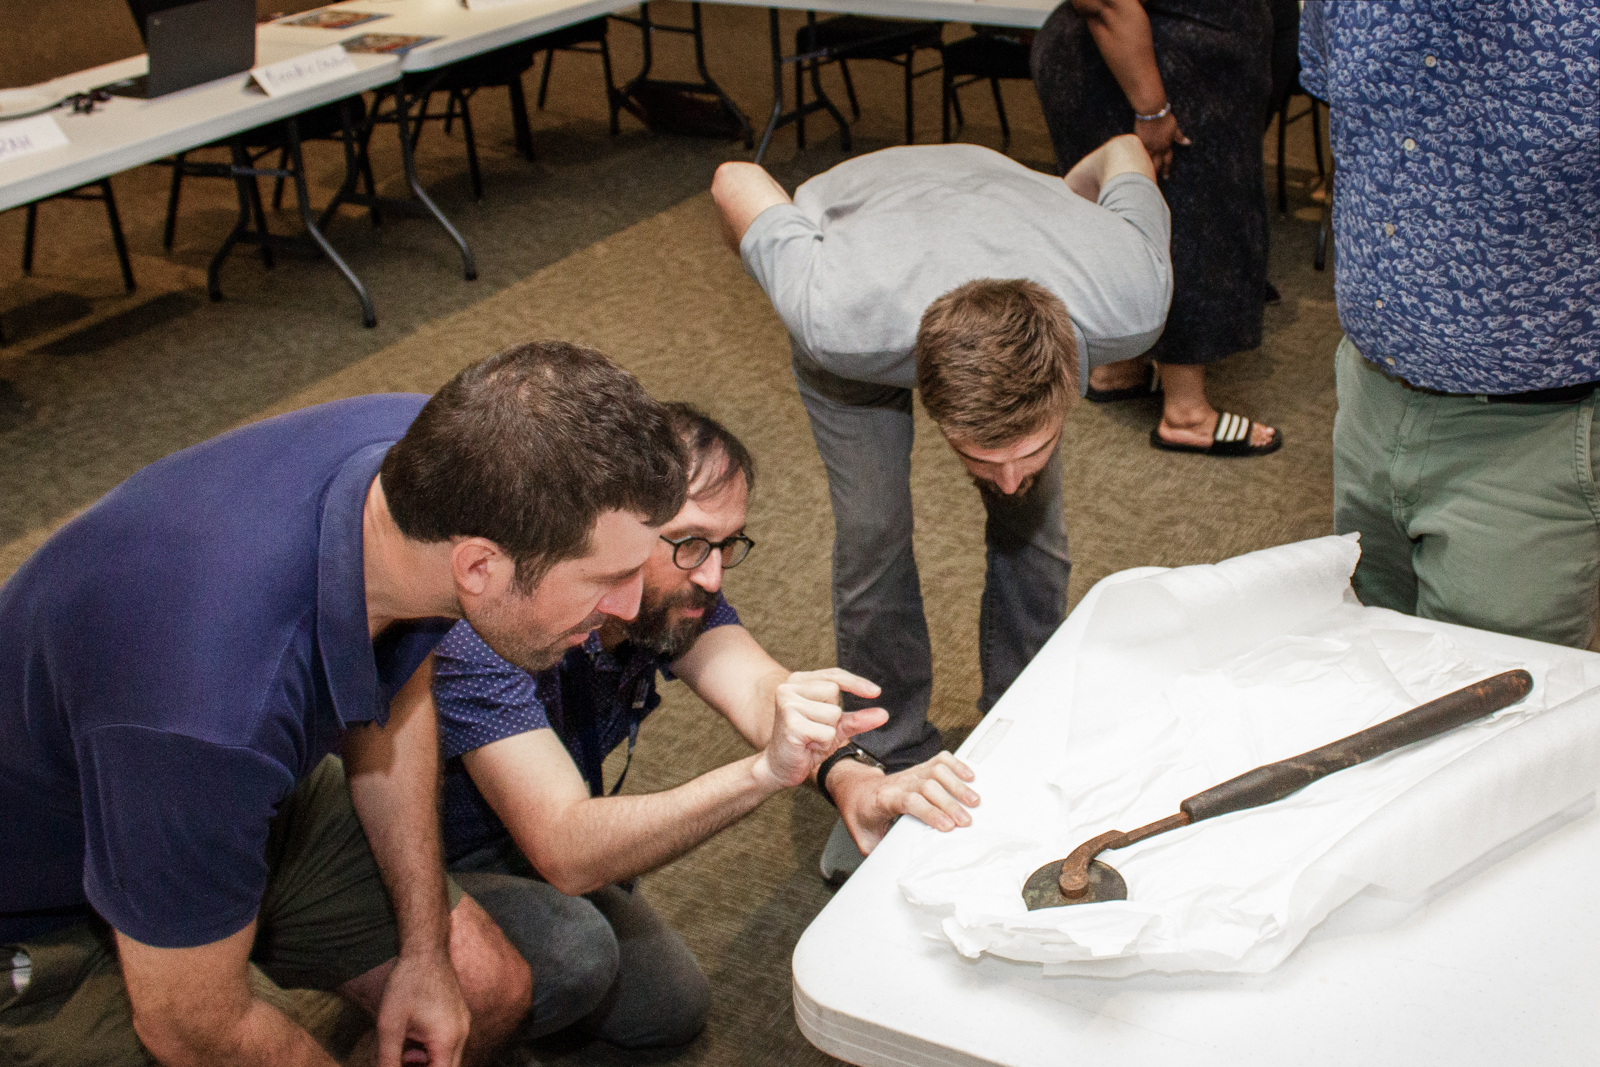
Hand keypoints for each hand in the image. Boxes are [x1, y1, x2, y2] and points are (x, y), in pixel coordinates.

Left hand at [376, 950, 470, 1066]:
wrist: (425, 950)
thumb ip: (388, 1059)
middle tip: (405, 1058)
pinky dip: (435, 1050)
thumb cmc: (406, 984)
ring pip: (450, 1059)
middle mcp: (462, 1034)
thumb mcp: (389, 1026)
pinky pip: (452, 1045)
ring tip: (406, 1050)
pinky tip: (415, 1038)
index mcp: (446, 1040)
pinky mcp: (461, 1017)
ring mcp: (464, 1025)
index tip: (405, 1063)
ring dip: (430, 1062)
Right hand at [757, 668, 889, 788]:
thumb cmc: (806, 744)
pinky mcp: (790, 723)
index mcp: (798, 682)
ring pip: (833, 714)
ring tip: (810, 739)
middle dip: (833, 718)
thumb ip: (857, 719)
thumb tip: (884, 714)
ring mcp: (788, 703)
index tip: (876, 692)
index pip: (834, 675)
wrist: (779, 768)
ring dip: (828, 733)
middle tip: (814, 730)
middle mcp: (789, 687)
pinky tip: (806, 746)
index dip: (856, 683)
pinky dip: (822, 744)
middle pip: (835, 694)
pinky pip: (827, 732)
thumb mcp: (835, 728)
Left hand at [831, 751, 978, 853]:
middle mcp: (900, 783)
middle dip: (949, 803)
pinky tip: (969, 776)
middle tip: (966, 821)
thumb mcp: (863, 837)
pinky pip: (939, 760)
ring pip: (936, 771)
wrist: (855, 788)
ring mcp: (911, 774)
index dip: (930, 812)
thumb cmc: (860, 811)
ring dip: (956, 785)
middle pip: (927, 787)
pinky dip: (956, 765)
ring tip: (974, 801)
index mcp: (884, 799)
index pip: (909, 801)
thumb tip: (893, 868)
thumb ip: (877, 851)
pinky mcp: (920, 769)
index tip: (947, 826)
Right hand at [1134, 112, 1189, 179]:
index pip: (1167, 160)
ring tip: (1144, 176)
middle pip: (1157, 163)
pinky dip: (1137, 159)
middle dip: (1157, 172)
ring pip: (1146, 160)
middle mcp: (1156, 148)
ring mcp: (1147, 146)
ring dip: (1146, 168)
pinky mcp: (1138, 142)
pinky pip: (1138, 153)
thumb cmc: (1164, 119)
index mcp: (1166, 145)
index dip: (1167, 168)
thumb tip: (1188, 143)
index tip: (1166, 176)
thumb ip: (1180, 137)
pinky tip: (1134, 164)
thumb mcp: (1175, 128)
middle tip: (1154, 181)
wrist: (1152, 113)